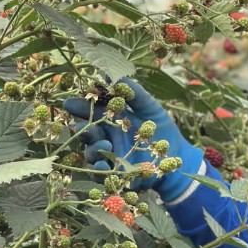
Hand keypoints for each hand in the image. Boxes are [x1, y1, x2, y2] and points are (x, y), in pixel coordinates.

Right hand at [63, 78, 203, 201]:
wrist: (177, 155)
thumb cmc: (162, 129)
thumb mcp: (150, 108)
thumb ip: (133, 93)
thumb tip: (111, 74)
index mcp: (111, 119)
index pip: (89, 111)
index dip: (79, 107)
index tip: (70, 103)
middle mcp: (106, 136)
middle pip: (86, 132)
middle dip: (83, 129)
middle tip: (86, 127)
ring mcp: (109, 155)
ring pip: (91, 151)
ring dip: (94, 148)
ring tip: (106, 145)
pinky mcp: (115, 172)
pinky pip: (100, 171)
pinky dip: (99, 167)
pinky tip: (103, 163)